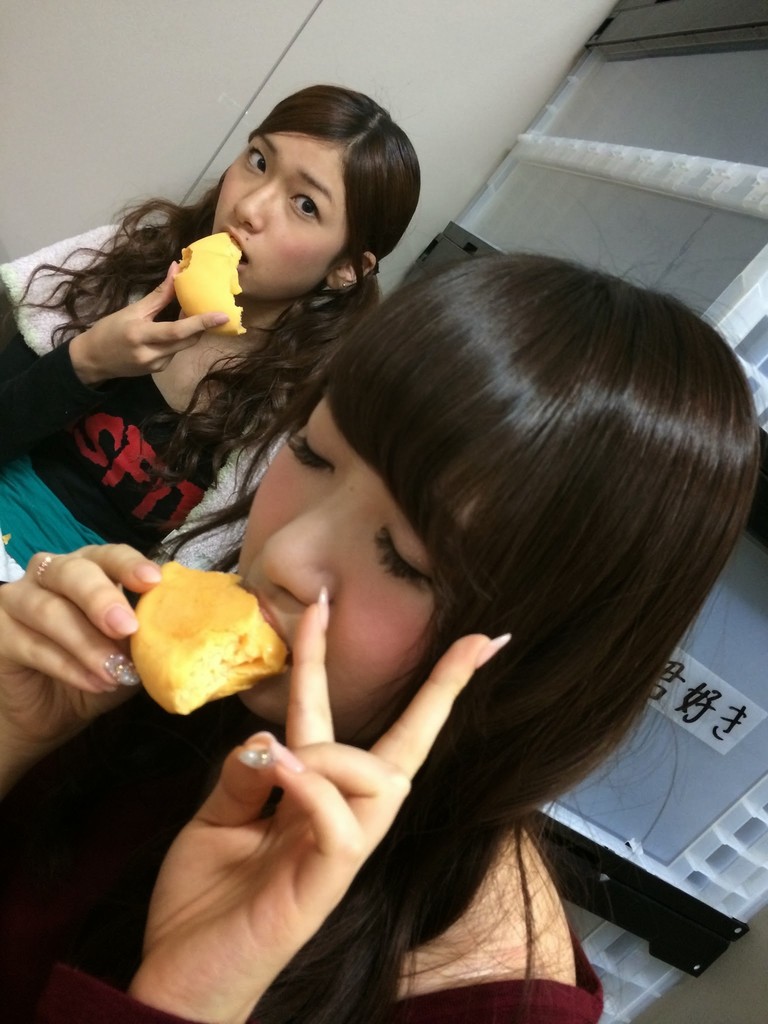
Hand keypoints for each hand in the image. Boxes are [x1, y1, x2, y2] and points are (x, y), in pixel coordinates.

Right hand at [0, 545, 161, 788]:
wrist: (50, 713)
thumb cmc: (96, 671)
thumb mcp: (130, 655)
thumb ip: (149, 638)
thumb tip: (180, 632)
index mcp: (92, 568)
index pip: (109, 554)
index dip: (129, 564)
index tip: (153, 581)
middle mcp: (53, 574)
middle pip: (73, 572)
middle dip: (102, 598)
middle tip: (127, 627)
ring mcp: (20, 599)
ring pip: (50, 610)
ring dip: (86, 643)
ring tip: (114, 672)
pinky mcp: (0, 632)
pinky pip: (32, 644)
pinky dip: (67, 665)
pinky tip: (94, 682)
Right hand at [68, 263, 230, 384]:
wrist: (93, 360)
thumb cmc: (109, 330)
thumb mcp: (132, 310)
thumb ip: (158, 295)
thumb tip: (176, 269)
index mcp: (141, 336)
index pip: (177, 331)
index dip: (201, 323)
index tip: (222, 316)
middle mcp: (151, 354)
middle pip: (187, 340)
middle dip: (203, 325)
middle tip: (213, 308)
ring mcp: (157, 365)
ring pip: (185, 346)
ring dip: (192, 330)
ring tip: (192, 312)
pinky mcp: (160, 370)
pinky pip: (177, 351)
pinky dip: (181, 338)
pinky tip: (176, 327)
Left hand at [129, 601, 506, 1023]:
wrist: (179, 980)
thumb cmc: (203, 904)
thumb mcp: (215, 818)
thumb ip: (246, 773)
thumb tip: (270, 733)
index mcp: (313, 799)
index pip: (360, 729)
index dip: (379, 679)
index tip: (431, 630)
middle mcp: (339, 818)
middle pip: (405, 749)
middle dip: (441, 691)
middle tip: (472, 641)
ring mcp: (339, 854)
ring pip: (382, 780)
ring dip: (333, 751)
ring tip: (283, 755)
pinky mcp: (325, 887)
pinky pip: (343, 825)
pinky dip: (314, 785)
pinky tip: (280, 769)